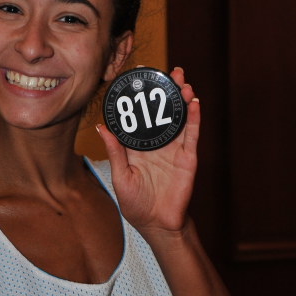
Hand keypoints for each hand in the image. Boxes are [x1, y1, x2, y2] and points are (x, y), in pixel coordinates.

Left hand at [96, 67, 198, 234]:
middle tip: (167, 70)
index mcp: (140, 146)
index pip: (141, 116)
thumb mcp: (120, 176)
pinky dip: (194, 118)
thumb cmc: (136, 204)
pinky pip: (192, 135)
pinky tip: (193, 102)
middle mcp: (158, 144)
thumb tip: (101, 127)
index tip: (139, 77)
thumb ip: (115, 151)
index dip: (142, 97)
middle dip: (166, 90)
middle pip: (163, 111)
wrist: (156, 224)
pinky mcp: (188, 159)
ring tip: (182, 79)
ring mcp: (174, 150)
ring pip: (179, 118)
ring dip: (181, 98)